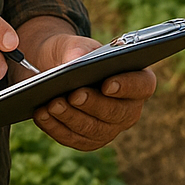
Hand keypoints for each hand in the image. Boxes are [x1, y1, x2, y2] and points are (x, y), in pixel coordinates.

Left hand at [20, 21, 156, 151]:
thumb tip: (75, 62)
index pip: (143, 86)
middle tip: (73, 95)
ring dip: (71, 118)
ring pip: (95, 130)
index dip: (128, 87)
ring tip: (52, 104)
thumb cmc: (74, 54)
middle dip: (93, 104)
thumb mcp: (74, 45)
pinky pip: (75, 139)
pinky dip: (57, 128)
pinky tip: (42, 115)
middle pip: (117, 113)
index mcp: (136, 79)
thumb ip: (77, 50)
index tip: (107, 84)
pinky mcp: (90, 140)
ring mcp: (111, 128)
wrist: (56, 68)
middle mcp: (128, 108)